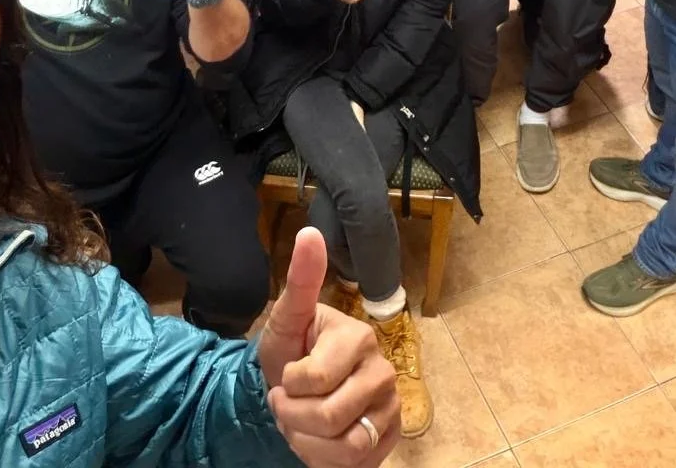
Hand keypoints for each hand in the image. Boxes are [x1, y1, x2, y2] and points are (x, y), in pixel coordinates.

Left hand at [259, 227, 400, 467]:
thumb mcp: (286, 318)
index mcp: (359, 337)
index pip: (315, 379)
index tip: (285, 375)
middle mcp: (382, 372)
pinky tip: (317, 441)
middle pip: (328, 417)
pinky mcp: (388, 440)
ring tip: (300, 424)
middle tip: (287, 403)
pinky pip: (353, 465)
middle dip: (292, 417)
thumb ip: (300, 280)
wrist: (295, 392)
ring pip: (344, 447)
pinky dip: (323, 460)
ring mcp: (389, 408)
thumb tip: (310, 231)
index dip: (287, 386)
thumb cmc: (291, 351)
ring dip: (305, 442)